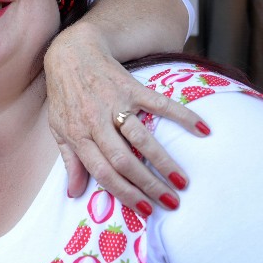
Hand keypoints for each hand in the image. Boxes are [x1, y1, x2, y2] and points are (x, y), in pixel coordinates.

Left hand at [44, 23, 209, 213]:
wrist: (71, 53)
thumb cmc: (65, 95)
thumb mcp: (59, 129)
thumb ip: (70, 161)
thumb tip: (73, 194)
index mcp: (78, 135)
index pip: (102, 172)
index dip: (124, 193)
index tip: (145, 210)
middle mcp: (96, 121)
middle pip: (124, 160)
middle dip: (149, 185)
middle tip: (171, 202)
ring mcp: (115, 103)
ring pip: (141, 137)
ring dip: (163, 161)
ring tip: (182, 181)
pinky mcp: (132, 87)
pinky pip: (160, 104)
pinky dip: (182, 115)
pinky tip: (202, 130)